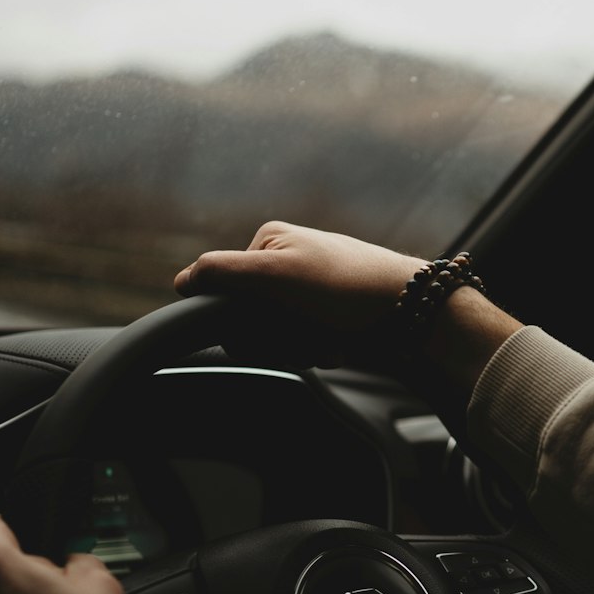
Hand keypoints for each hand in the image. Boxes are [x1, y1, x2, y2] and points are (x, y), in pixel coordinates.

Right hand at [175, 222, 423, 368]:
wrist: (411, 309)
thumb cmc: (344, 286)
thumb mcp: (274, 273)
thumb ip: (222, 273)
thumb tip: (182, 280)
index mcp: (267, 243)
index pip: (224, 292)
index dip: (243, 320)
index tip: (269, 324)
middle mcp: (285, 263)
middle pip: (252, 320)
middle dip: (277, 338)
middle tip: (306, 333)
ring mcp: (307, 291)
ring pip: (278, 337)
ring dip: (301, 347)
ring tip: (329, 338)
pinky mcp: (327, 315)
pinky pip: (305, 344)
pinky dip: (320, 350)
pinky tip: (341, 344)